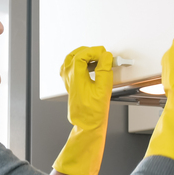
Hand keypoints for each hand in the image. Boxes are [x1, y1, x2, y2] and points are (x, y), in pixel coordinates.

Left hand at [53, 46, 113, 174]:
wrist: (87, 123)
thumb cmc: (94, 111)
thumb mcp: (103, 88)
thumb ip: (104, 69)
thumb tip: (106, 56)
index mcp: (75, 76)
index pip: (82, 54)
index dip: (94, 51)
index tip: (105, 54)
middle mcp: (69, 77)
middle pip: (75, 55)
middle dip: (89, 52)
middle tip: (102, 55)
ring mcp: (68, 80)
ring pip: (70, 60)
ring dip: (83, 55)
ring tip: (96, 58)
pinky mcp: (70, 84)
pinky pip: (70, 67)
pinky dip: (78, 62)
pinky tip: (88, 66)